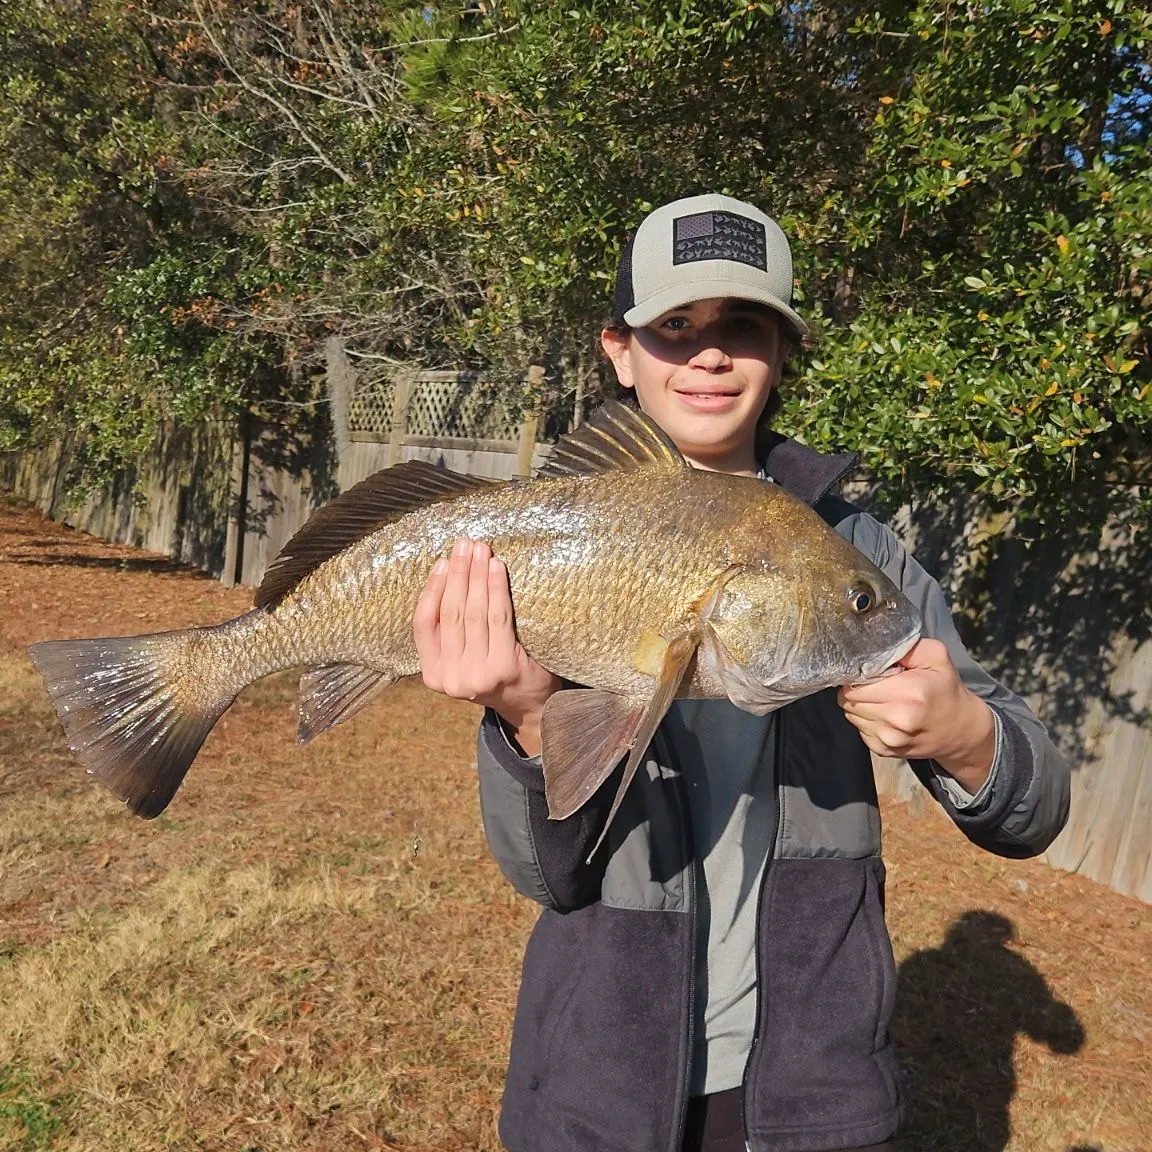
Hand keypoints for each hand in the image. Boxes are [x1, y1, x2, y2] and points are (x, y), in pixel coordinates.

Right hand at [412, 537, 560, 755]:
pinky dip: (496, 588)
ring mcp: (477, 674)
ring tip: (480, 550)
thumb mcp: (462, 659)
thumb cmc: (495, 671)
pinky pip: (498, 617)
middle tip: (463, 545)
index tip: (441, 562)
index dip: (431, 589)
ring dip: (476, 575)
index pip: (424, 624)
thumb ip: (450, 634)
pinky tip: (496, 568)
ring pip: (473, 612)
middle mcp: (451, 677)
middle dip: (457, 574)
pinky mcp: (503, 666)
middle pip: (450, 613)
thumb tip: (449, 574)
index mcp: (434, 675)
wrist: (531, 705)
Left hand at [837, 638, 995, 793]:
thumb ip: (905, 648)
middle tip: (878, 684)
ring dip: (861, 705)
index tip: (871, 672)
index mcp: (909, 693)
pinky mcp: (883, 751)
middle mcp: (897, 720)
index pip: (855, 685)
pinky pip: (858, 729)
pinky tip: (887, 715)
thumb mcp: (936, 657)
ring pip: (850, 714)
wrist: (961, 731)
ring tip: (884, 699)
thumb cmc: (945, 689)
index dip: (858, 675)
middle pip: (848, 700)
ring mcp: (889, 739)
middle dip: (857, 689)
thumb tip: (874, 649)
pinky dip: (867, 720)